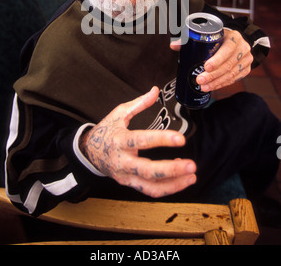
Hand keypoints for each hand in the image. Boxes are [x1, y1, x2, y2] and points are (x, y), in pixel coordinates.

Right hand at [79, 86, 196, 197]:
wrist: (89, 151)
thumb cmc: (106, 130)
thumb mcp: (119, 113)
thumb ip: (139, 103)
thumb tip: (156, 90)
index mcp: (119, 140)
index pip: (142, 140)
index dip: (162, 139)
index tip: (181, 139)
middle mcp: (122, 160)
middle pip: (147, 170)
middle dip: (171, 170)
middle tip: (191, 165)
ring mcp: (125, 175)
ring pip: (150, 186)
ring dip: (173, 184)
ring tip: (192, 176)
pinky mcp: (129, 183)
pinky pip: (150, 191)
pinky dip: (168, 188)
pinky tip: (182, 180)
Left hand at [170, 29, 252, 91]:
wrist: (235, 42)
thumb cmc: (220, 38)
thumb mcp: (209, 35)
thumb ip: (190, 39)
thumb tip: (174, 46)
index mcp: (233, 37)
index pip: (227, 48)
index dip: (217, 59)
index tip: (206, 67)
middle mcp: (242, 48)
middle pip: (228, 64)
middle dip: (213, 74)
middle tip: (200, 80)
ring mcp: (246, 59)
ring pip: (231, 73)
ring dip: (216, 82)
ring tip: (204, 86)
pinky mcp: (246, 69)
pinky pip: (234, 79)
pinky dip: (222, 84)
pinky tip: (213, 86)